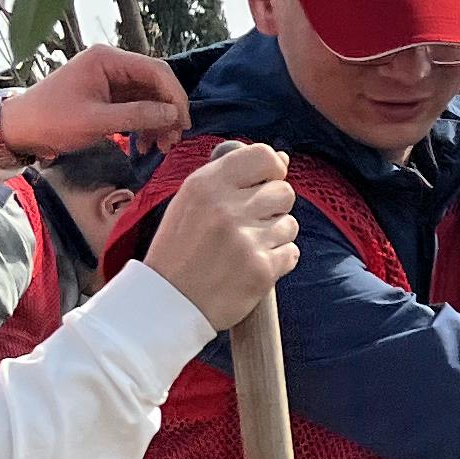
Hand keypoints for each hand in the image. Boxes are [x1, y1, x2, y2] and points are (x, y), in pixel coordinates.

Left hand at [6, 45, 190, 158]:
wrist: (19, 128)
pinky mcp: (106, 96)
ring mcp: (109, 80)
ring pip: (147, 98)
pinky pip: (134, 107)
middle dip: (167, 112)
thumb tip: (173, 115)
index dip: (175, 97)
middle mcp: (111, 64)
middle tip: (172, 141)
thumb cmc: (52, 120)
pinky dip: (143, 125)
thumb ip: (137, 116)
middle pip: (154, 84)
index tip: (182, 124)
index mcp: (108, 59)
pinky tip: (143, 145)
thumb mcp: (96, 121)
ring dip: (157, 122)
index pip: (156, 71)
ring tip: (158, 148)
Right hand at [141, 139, 298, 328]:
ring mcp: (246, 239)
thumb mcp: (191, 201)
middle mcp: (227, 207)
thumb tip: (282, 159)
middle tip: (250, 224)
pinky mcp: (261, 269)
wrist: (168, 302)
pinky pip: (292, 252)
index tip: (267, 182)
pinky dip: (278, 260)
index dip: (273, 168)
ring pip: (290, 224)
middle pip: (284, 191)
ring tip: (246, 248)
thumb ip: (232, 177)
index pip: (264, 156)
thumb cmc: (180, 250)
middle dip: (274, 207)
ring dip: (275, 236)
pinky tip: (252, 265)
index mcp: (206, 185)